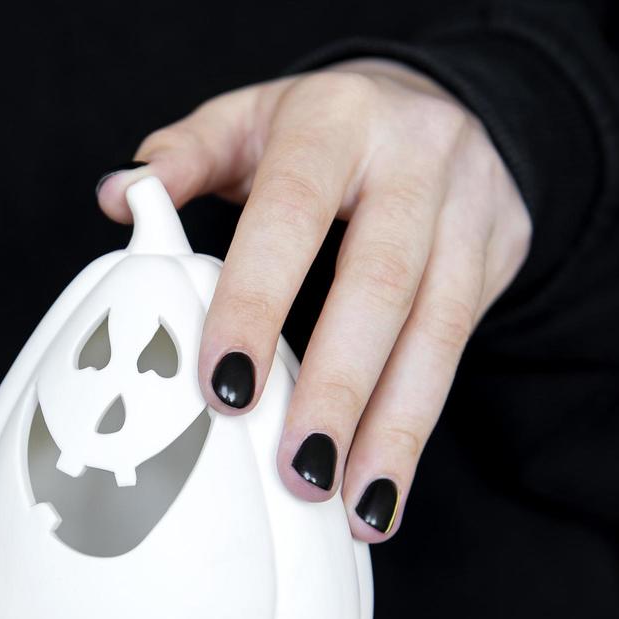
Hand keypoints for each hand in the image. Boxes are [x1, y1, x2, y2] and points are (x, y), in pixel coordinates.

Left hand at [97, 59, 530, 540]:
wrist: (444, 107)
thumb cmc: (324, 129)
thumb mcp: (251, 119)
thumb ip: (187, 156)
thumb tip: (119, 196)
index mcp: (334, 121)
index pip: (291, 214)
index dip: (257, 301)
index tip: (223, 388)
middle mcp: (415, 158)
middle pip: (380, 283)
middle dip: (337, 386)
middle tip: (296, 472)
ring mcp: (469, 207)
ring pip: (439, 330)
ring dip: (393, 430)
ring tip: (354, 511)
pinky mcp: (500, 253)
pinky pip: (461, 351)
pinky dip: (417, 429)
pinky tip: (384, 492)